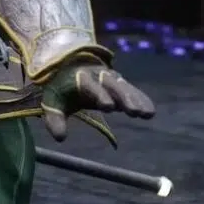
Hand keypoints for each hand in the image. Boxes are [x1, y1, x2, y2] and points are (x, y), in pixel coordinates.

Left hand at [39, 61, 154, 142]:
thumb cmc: (61, 88)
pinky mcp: (119, 82)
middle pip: (112, 85)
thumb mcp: (53, 102)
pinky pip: (131, 90)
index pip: (90, 86)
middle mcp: (97, 75)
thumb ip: (55, 120)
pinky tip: (151, 112)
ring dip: (136, 100)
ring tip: (147, 114)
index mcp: (78, 78)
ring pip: (124, 87)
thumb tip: (60, 138)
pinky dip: (141, 99)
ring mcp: (110, 77)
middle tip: (134, 112)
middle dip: (123, 98)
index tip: (108, 107)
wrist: (69, 65)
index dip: (99, 95)